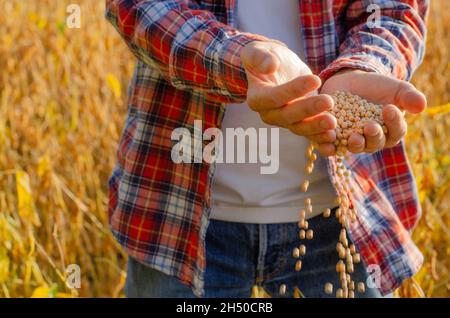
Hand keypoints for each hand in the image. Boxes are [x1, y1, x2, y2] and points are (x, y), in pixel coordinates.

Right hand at [240, 41, 336, 155]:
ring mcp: (284, 121)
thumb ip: (260, 57)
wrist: (276, 67)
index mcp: (257, 98)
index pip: (273, 97)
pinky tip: (334, 137)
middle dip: (309, 110)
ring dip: (316, 127)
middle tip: (329, 102)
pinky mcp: (299, 123)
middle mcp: (269, 114)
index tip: (315, 79)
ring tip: (333, 122)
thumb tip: (270, 66)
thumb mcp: (257, 50)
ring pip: (299, 128)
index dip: (293, 91)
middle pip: (287, 116)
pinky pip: (309, 134)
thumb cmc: (265, 57)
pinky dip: (320, 138)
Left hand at [320, 69, 426, 154]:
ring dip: (354, 144)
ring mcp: (351, 140)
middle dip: (373, 136)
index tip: (389, 108)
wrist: (349, 81)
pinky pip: (331, 147)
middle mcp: (371, 140)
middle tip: (369, 125)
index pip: (395, 132)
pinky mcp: (332, 138)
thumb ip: (409, 97)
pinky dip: (330, 146)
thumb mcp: (396, 89)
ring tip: (353, 136)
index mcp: (390, 131)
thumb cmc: (377, 87)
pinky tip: (328, 142)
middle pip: (374, 144)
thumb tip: (422, 106)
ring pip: (354, 147)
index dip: (393, 123)